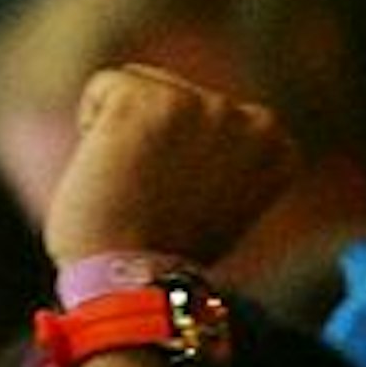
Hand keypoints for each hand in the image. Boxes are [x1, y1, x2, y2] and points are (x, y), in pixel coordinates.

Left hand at [38, 63, 298, 273]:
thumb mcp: (218, 201)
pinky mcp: (149, 100)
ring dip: (120, 132)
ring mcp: (203, 104)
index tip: (180, 203)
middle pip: (174, 90)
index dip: (178, 156)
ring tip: (130, 185)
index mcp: (275, 143)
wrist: (132, 281)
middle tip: (147, 197)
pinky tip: (109, 170)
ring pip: (139, 85)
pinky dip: (89, 126)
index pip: (211, 113)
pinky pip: (102, 86)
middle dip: (149, 137)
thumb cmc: (160, 253)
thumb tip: (193, 127)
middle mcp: (250, 117)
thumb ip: (221, 156)